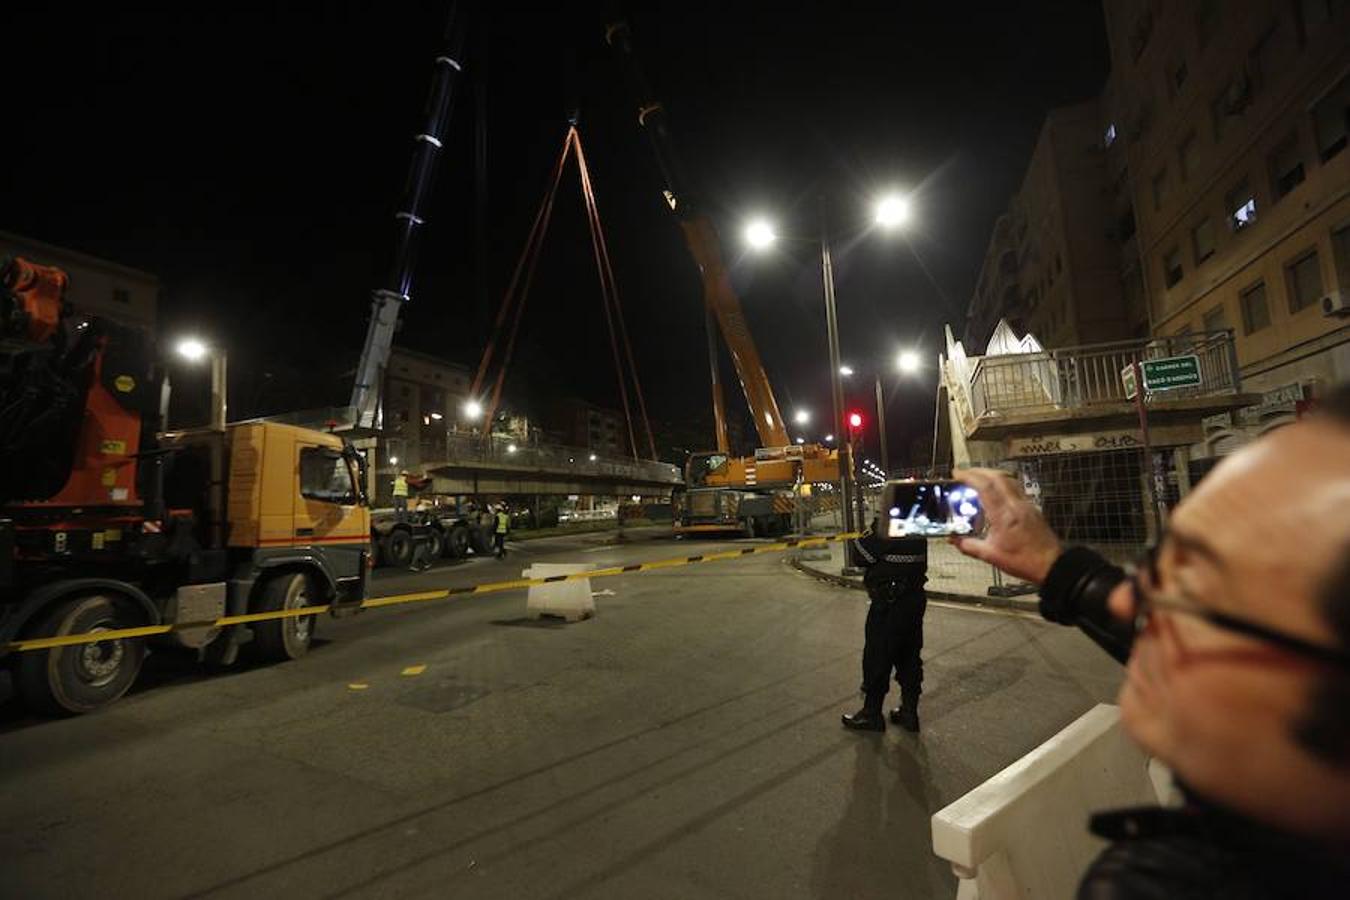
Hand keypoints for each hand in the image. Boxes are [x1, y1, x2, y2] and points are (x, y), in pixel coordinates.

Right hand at [950, 467, 1061, 584]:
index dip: (970, 477)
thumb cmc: (1025, 561)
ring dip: (991, 474)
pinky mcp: (1031, 508)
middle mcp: (1016, 505)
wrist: (1051, 564)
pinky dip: (1002, 484)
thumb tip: (954, 540)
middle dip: (979, 471)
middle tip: (965, 473)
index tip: (958, 474)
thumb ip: (969, 546)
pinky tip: (996, 493)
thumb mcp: (991, 556)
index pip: (985, 487)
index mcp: (1004, 515)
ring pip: (1008, 479)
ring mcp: (1026, 505)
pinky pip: (1015, 488)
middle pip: (997, 476)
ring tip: (979, 478)